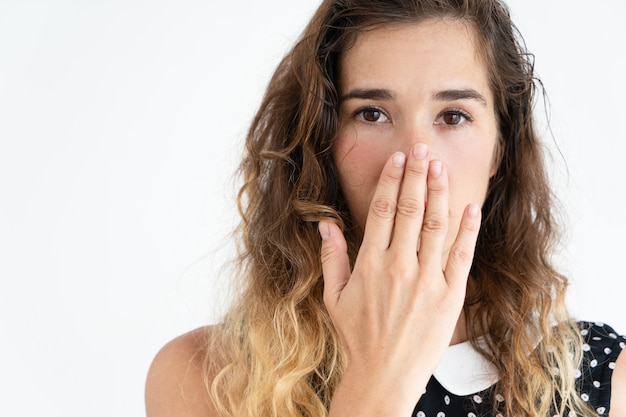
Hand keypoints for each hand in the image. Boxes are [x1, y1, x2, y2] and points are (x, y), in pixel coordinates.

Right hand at [320, 144, 480, 415]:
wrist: (386, 374)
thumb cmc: (358, 336)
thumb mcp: (334, 297)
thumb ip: (332, 256)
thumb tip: (326, 223)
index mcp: (371, 263)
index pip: (383, 210)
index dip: (392, 180)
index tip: (399, 159)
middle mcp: (400, 266)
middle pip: (411, 209)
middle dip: (417, 175)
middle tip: (422, 149)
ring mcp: (428, 280)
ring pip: (436, 225)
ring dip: (440, 192)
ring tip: (441, 167)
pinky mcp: (450, 295)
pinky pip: (461, 255)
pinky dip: (468, 229)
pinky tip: (471, 207)